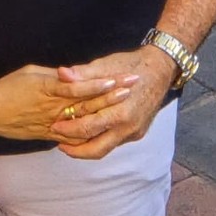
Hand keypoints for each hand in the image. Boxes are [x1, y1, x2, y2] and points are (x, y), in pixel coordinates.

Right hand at [0, 65, 136, 142]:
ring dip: (106, 113)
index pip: (81, 86)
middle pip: (89, 103)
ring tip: (124, 105)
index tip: (119, 77)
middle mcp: (54, 108)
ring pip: (85, 121)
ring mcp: (52, 123)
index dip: (101, 82)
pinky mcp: (48, 134)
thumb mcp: (30, 72)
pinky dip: (89, 133)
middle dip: (112, 94)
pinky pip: (73, 137)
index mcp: (49, 89)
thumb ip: (53, 75)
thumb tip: (72, 73)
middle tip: (132, 86)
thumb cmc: (7, 88)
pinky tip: (105, 129)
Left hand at [49, 48, 176, 159]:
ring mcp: (135, 132)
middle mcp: (129, 127)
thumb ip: (83, 73)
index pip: (88, 129)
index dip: (68, 130)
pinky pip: (115, 141)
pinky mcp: (138, 132)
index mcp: (120, 112)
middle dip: (75, 150)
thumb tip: (61, 73)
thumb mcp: (106, 65)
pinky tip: (89, 132)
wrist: (161, 68)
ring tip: (70, 141)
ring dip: (87, 147)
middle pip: (97, 149)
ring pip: (106, 148)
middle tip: (59, 143)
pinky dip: (100, 139)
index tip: (54, 126)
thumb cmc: (132, 64)